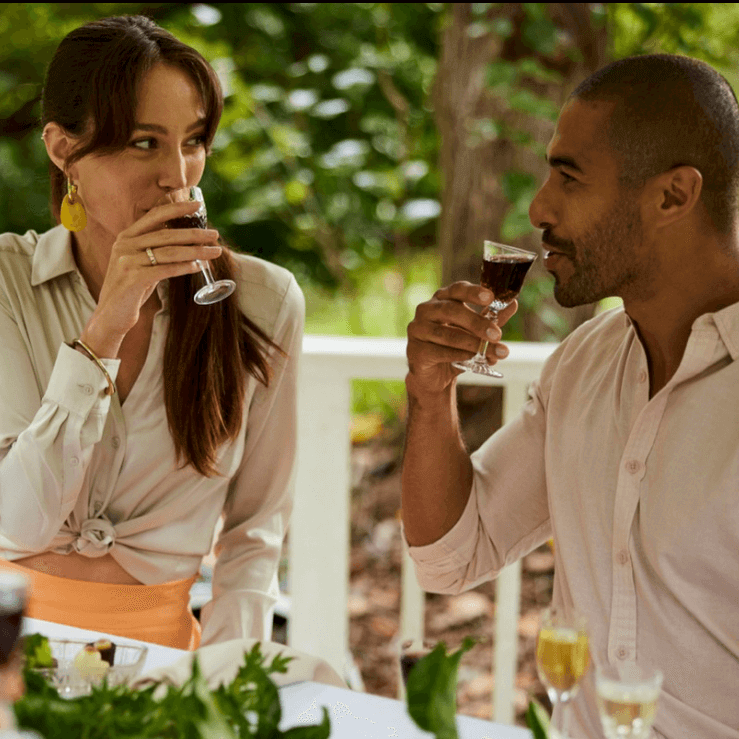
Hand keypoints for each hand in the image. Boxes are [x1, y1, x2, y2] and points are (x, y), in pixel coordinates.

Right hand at [82, 200, 221, 355]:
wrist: (111, 316)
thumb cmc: (131, 290)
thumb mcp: (142, 264)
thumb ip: (158, 251)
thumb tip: (189, 241)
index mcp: (126, 237)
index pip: (155, 215)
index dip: (177, 208)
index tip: (198, 204)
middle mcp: (125, 245)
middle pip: (167, 234)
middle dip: (194, 234)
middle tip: (215, 235)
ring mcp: (127, 261)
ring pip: (169, 252)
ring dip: (196, 251)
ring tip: (214, 252)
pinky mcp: (132, 278)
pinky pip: (164, 270)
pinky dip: (184, 267)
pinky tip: (198, 267)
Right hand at [406, 282, 517, 397]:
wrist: (435, 374)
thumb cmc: (456, 346)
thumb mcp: (476, 331)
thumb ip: (492, 317)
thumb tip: (513, 304)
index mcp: (442, 299)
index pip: (457, 290)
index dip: (473, 292)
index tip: (490, 297)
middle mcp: (426, 310)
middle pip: (452, 311)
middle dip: (477, 323)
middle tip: (497, 334)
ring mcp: (417, 330)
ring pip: (447, 334)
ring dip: (472, 344)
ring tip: (491, 353)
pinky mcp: (415, 350)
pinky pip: (439, 352)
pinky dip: (458, 356)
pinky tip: (471, 360)